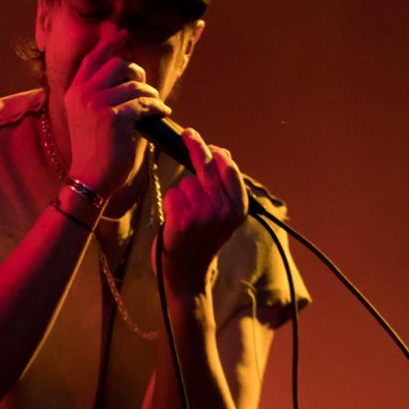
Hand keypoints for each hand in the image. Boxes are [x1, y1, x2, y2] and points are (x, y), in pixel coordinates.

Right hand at [64, 31, 171, 197]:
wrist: (90, 179)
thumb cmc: (94, 151)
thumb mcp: (86, 117)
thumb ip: (97, 94)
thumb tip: (126, 75)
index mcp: (74, 92)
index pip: (93, 58)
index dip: (109, 44)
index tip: (123, 34)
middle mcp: (83, 93)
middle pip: (118, 64)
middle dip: (137, 73)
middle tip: (145, 88)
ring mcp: (97, 103)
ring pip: (135, 83)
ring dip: (150, 93)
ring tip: (155, 105)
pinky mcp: (114, 117)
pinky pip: (144, 102)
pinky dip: (156, 106)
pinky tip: (161, 112)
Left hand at [154, 128, 247, 295]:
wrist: (187, 275)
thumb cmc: (202, 241)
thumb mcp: (222, 216)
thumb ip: (223, 188)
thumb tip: (222, 152)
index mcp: (238, 209)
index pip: (230, 170)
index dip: (218, 153)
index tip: (208, 143)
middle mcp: (224, 210)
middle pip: (207, 167)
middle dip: (196, 145)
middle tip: (188, 133)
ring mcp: (203, 214)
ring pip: (186, 183)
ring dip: (182, 195)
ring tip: (186, 217)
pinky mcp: (183, 219)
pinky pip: (172, 195)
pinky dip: (170, 205)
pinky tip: (175, 223)